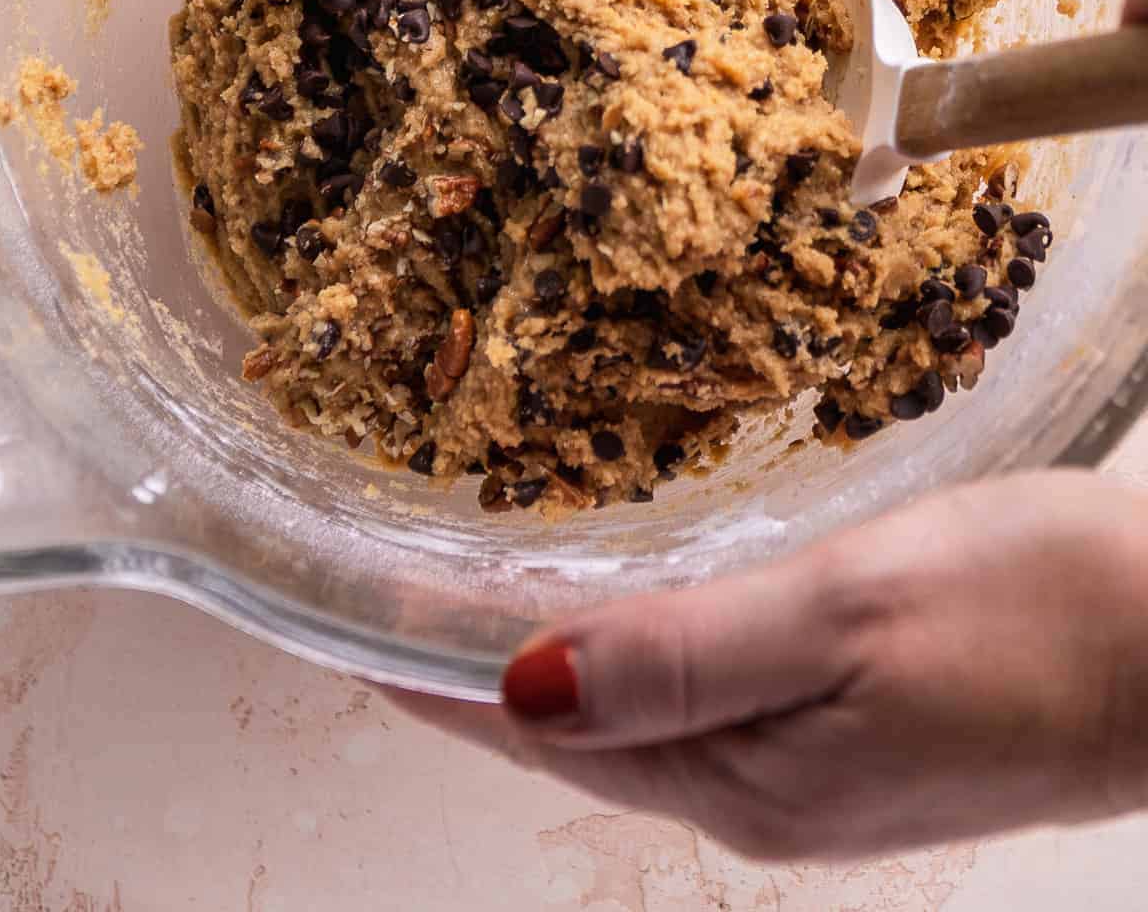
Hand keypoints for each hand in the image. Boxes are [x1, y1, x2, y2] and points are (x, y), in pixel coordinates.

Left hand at [391, 472, 1147, 859]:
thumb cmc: (1033, 613)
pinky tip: (633, 603)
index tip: (348, 630)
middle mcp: (760, 795)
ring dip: (558, 655)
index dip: (440, 679)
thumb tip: (525, 687)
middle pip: (582, 729)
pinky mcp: (857, 737)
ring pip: (643, 711)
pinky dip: (643, 649)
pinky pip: (709, 694)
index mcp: (743, 777)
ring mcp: (811, 773)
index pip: (546, 727)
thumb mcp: (849, 612)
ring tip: (479, 588)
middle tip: (392, 590)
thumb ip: (687, 654)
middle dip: (480, 669)